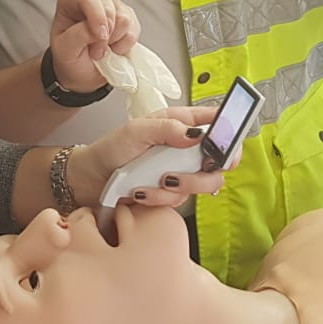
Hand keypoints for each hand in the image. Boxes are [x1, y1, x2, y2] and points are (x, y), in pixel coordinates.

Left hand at [48, 0, 139, 92]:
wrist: (83, 74)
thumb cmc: (71, 59)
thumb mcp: (65, 50)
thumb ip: (79, 35)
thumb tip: (99, 29)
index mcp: (71, 1)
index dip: (96, 15)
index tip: (100, 35)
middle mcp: (94, 1)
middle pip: (109, 8)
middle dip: (104, 36)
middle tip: (94, 51)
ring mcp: (113, 8)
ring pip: (124, 19)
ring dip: (114, 41)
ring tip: (102, 50)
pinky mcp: (129, 20)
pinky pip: (133, 31)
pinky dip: (124, 46)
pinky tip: (112, 49)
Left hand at [68, 105, 222, 209]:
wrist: (91, 179)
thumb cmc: (112, 148)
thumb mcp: (136, 130)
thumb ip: (167, 128)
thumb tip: (196, 134)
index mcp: (183, 124)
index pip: (219, 123)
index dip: (231, 134)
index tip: (225, 147)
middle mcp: (187, 148)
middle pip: (222, 160)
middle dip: (208, 170)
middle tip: (191, 168)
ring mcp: (182, 172)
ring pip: (205, 184)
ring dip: (181, 185)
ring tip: (157, 180)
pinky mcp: (172, 193)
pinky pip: (180, 200)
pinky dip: (161, 198)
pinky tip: (142, 192)